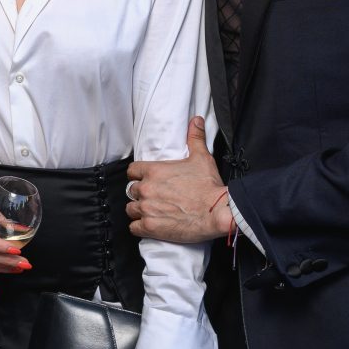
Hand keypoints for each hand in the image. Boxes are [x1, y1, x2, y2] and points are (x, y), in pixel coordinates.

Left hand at [127, 116, 232, 244]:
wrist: (218, 211)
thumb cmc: (209, 186)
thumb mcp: (201, 158)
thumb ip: (195, 138)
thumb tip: (196, 121)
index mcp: (153, 171)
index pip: (132, 171)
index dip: (138, 176)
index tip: (145, 180)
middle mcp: (146, 189)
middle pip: (131, 191)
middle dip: (140, 194)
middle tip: (153, 198)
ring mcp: (147, 209)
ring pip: (130, 209)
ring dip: (139, 211)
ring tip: (152, 212)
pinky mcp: (150, 227)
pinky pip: (134, 228)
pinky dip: (140, 227)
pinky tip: (150, 226)